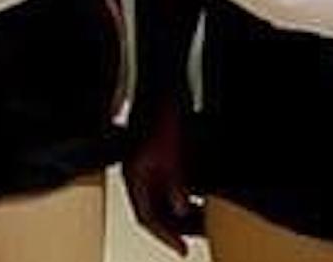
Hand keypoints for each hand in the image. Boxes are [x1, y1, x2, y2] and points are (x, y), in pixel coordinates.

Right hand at [122, 99, 201, 255]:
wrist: (163, 86)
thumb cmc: (162, 112)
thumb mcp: (171, 152)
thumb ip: (175, 183)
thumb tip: (181, 206)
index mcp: (134, 174)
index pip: (146, 216)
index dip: (165, 236)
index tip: (182, 249)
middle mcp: (139, 173)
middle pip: (153, 211)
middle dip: (172, 228)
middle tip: (189, 241)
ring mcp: (149, 165)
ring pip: (162, 200)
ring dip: (178, 214)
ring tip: (198, 224)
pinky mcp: (160, 157)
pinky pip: (170, 185)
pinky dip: (183, 196)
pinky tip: (197, 198)